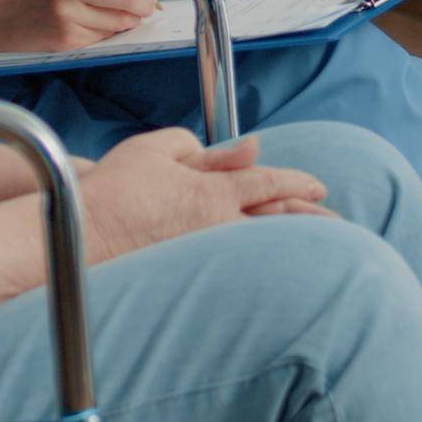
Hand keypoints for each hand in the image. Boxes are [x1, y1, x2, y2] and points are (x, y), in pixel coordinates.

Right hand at [79, 129, 332, 264]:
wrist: (84, 236)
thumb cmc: (116, 188)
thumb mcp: (158, 148)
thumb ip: (204, 147)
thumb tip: (246, 149)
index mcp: (213, 192)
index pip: (268, 183)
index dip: (297, 182)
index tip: (318, 184)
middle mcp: (217, 227)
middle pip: (277, 221)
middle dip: (310, 219)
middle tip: (337, 222)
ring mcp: (206, 255)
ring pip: (262, 247)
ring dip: (293, 244)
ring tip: (318, 248)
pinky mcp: (191, 274)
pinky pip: (239, 265)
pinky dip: (262, 262)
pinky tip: (271, 268)